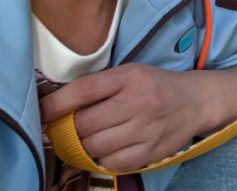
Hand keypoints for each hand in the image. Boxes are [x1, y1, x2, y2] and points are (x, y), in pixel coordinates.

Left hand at [40, 64, 207, 171]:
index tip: (41, 111)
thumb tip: (60, 105)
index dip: (57, 103)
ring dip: (83, 145)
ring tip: (85, 139)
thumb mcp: (130, 73)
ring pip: (94, 147)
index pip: (84, 90)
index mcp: (130, 77)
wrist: (194, 101)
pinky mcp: (150, 152)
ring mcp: (145, 129)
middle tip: (64, 129)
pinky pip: (111, 163)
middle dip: (68, 129)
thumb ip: (101, 86)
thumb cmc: (155, 85)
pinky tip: (106, 148)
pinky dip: (102, 158)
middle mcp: (138, 102)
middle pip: (85, 124)